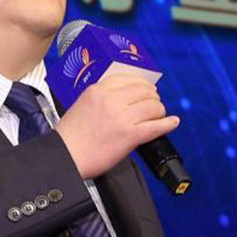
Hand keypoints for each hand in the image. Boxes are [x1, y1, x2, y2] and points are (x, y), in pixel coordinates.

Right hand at [52, 74, 180, 179]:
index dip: (142, 84)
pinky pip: (156, 126)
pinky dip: (168, 124)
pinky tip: (172, 123)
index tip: (146, 90)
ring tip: (158, 117)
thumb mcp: (81, 105)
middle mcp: (110, 100)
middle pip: (145, 91)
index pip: (128, 78)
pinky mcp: (129, 136)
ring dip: (159, 111)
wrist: (64, 157)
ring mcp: (121, 117)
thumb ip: (102, 98)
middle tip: (154, 104)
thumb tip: (125, 97)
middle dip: (153, 97)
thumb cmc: (69, 137)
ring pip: (153, 107)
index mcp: (97, 91)